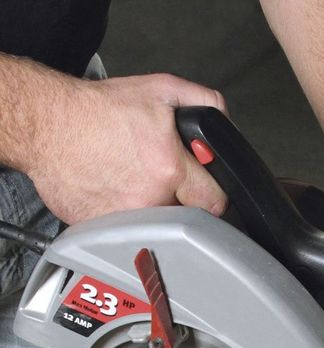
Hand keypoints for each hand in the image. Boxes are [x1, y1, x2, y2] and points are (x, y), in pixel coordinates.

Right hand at [22, 72, 228, 224]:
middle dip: (181, 197)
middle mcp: (149, 199)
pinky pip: (127, 229)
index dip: (213, 192)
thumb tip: (225, 125)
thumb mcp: (162, 90)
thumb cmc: (98, 108)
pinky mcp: (102, 228)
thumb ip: (205, 104)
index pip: (215, 202)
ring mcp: (124, 218)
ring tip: (135, 181)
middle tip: (161, 176)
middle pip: (186, 214)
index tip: (205, 187)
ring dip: (154, 207)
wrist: (46, 123)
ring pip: (158, 225)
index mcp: (169, 170)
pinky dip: (125, 213)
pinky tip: (114, 190)